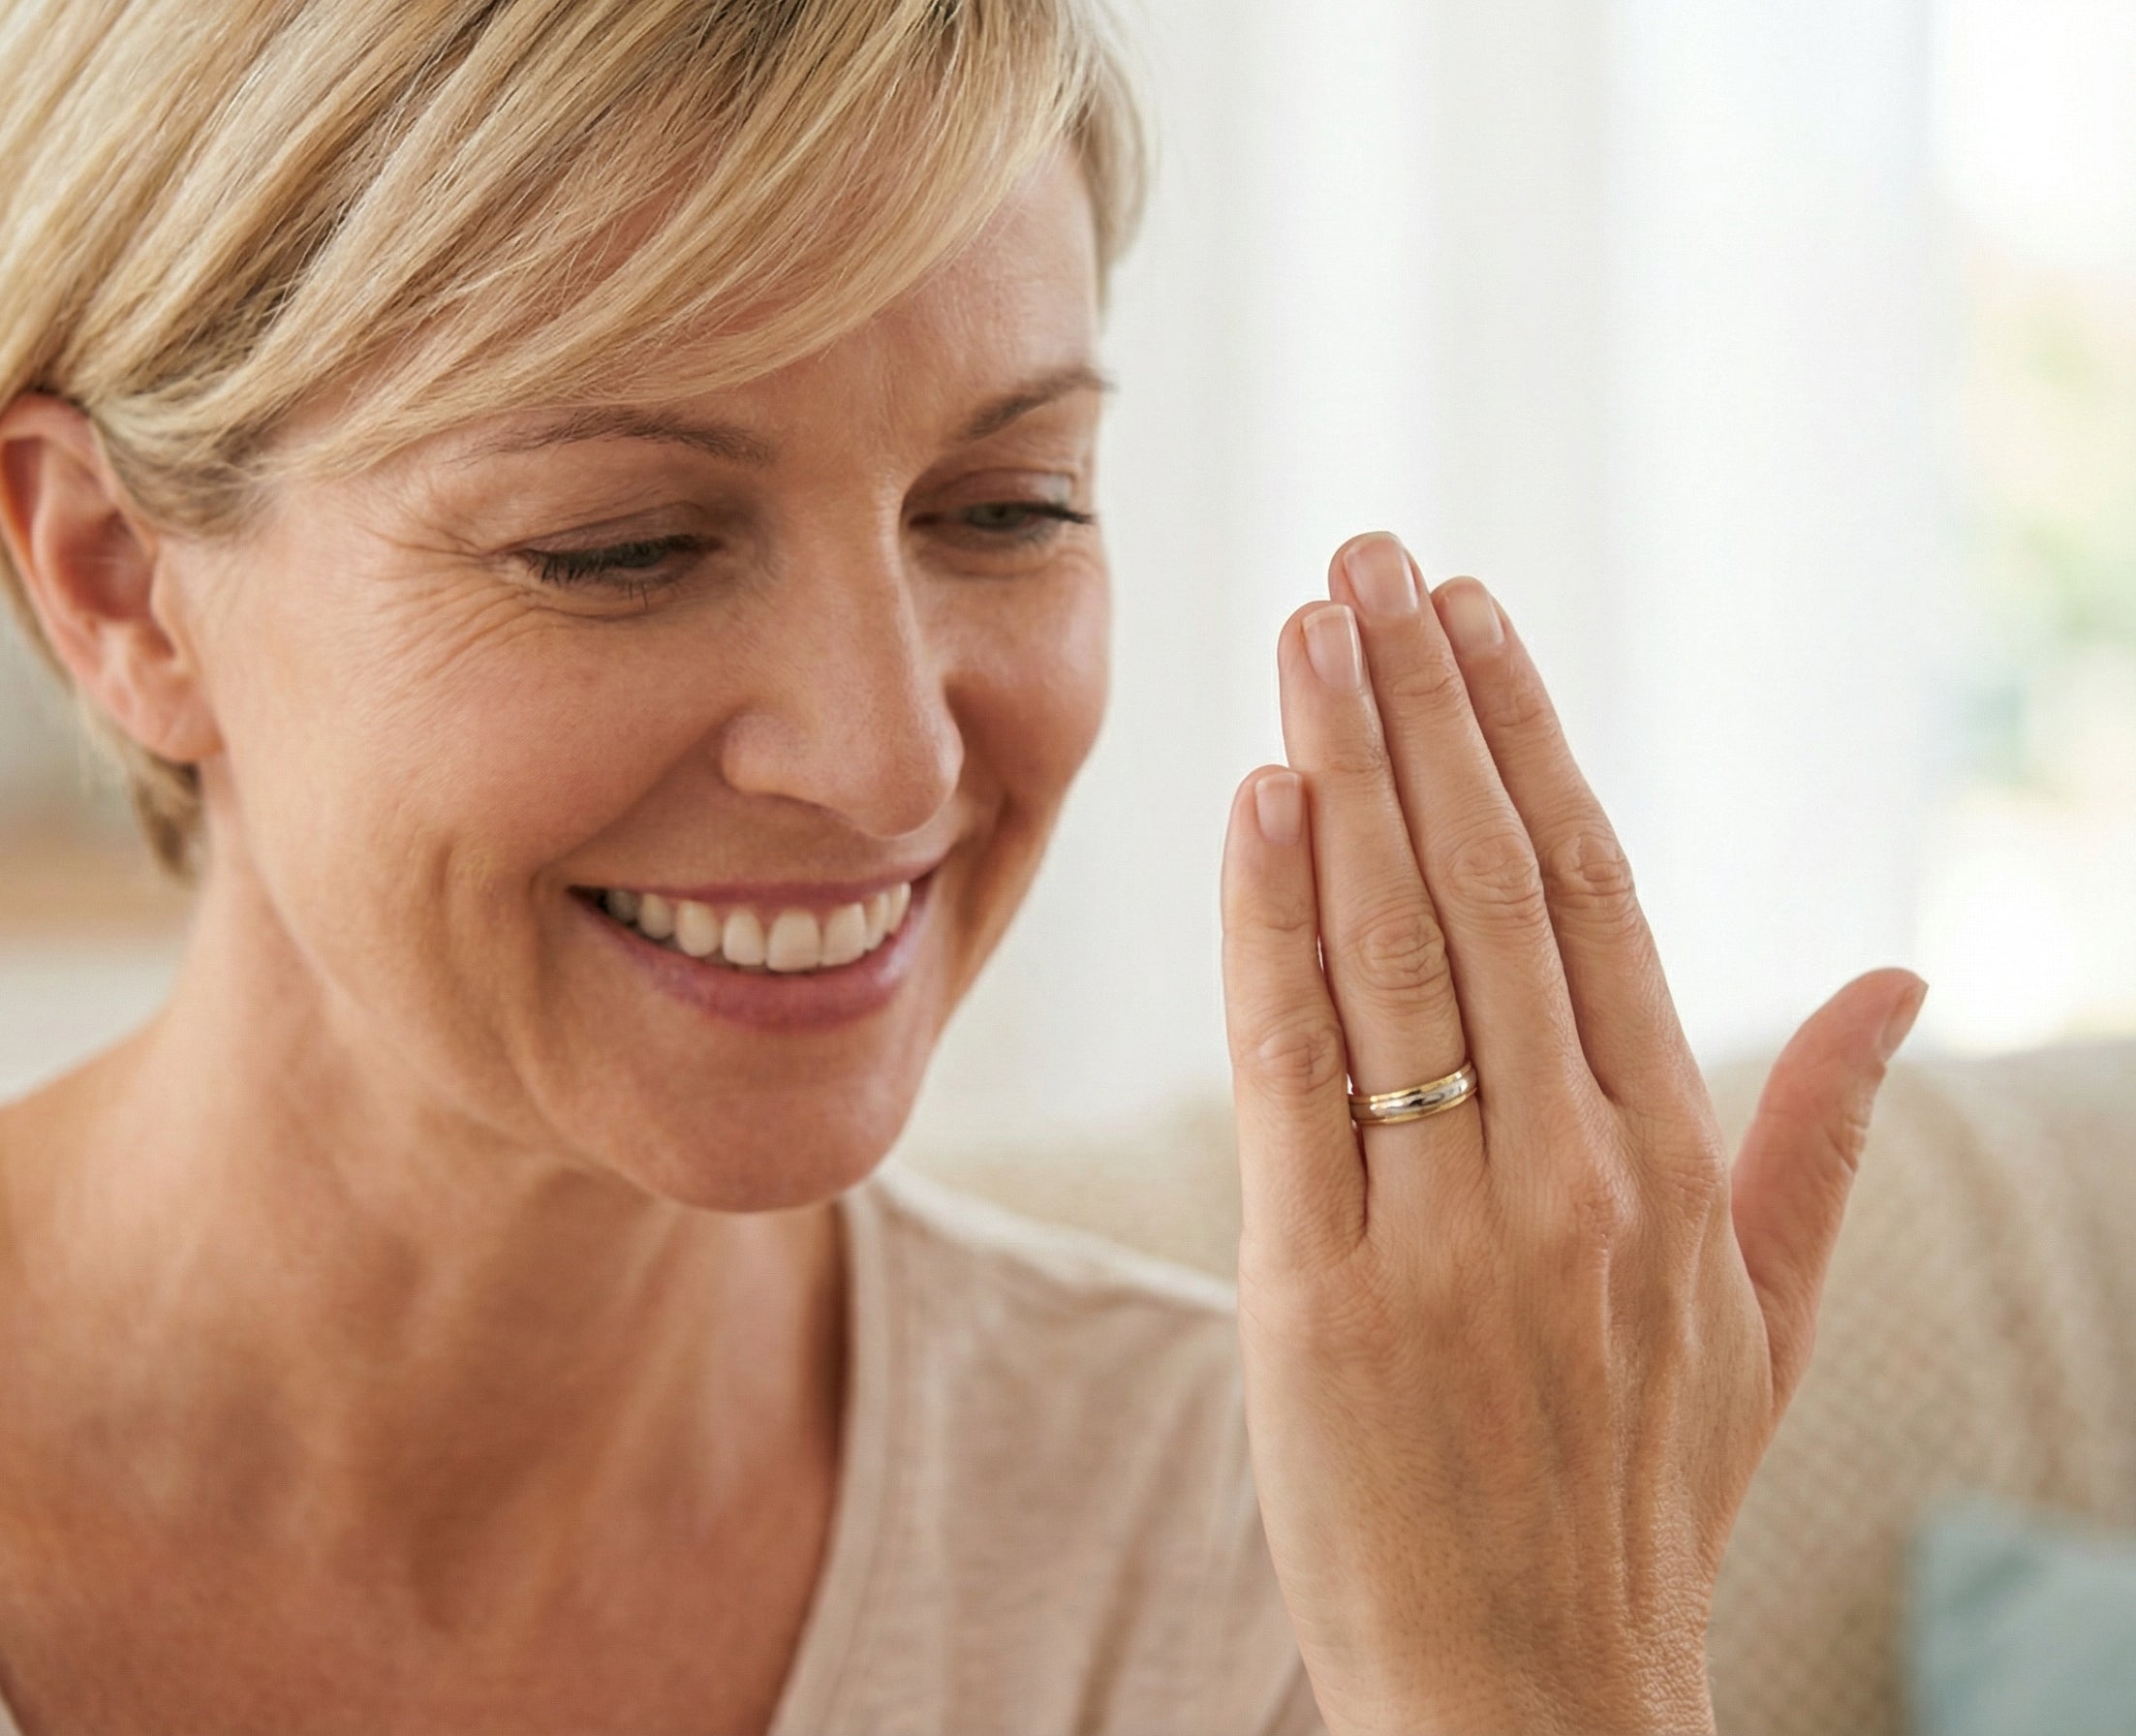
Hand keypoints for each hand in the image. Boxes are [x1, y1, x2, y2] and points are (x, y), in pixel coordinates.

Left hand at [1218, 533, 1925, 1735]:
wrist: (1533, 1696)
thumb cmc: (1640, 1493)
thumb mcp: (1767, 1324)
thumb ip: (1819, 1137)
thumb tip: (1891, 971)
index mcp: (1678, 1169)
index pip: (1596, 897)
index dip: (1530, 739)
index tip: (1469, 618)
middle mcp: (1576, 1181)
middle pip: (1490, 888)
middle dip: (1422, 708)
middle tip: (1366, 565)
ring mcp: (1448, 1238)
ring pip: (1396, 953)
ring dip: (1346, 774)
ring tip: (1306, 637)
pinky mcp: (1318, 1298)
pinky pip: (1295, 1077)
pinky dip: (1273, 930)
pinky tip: (1259, 805)